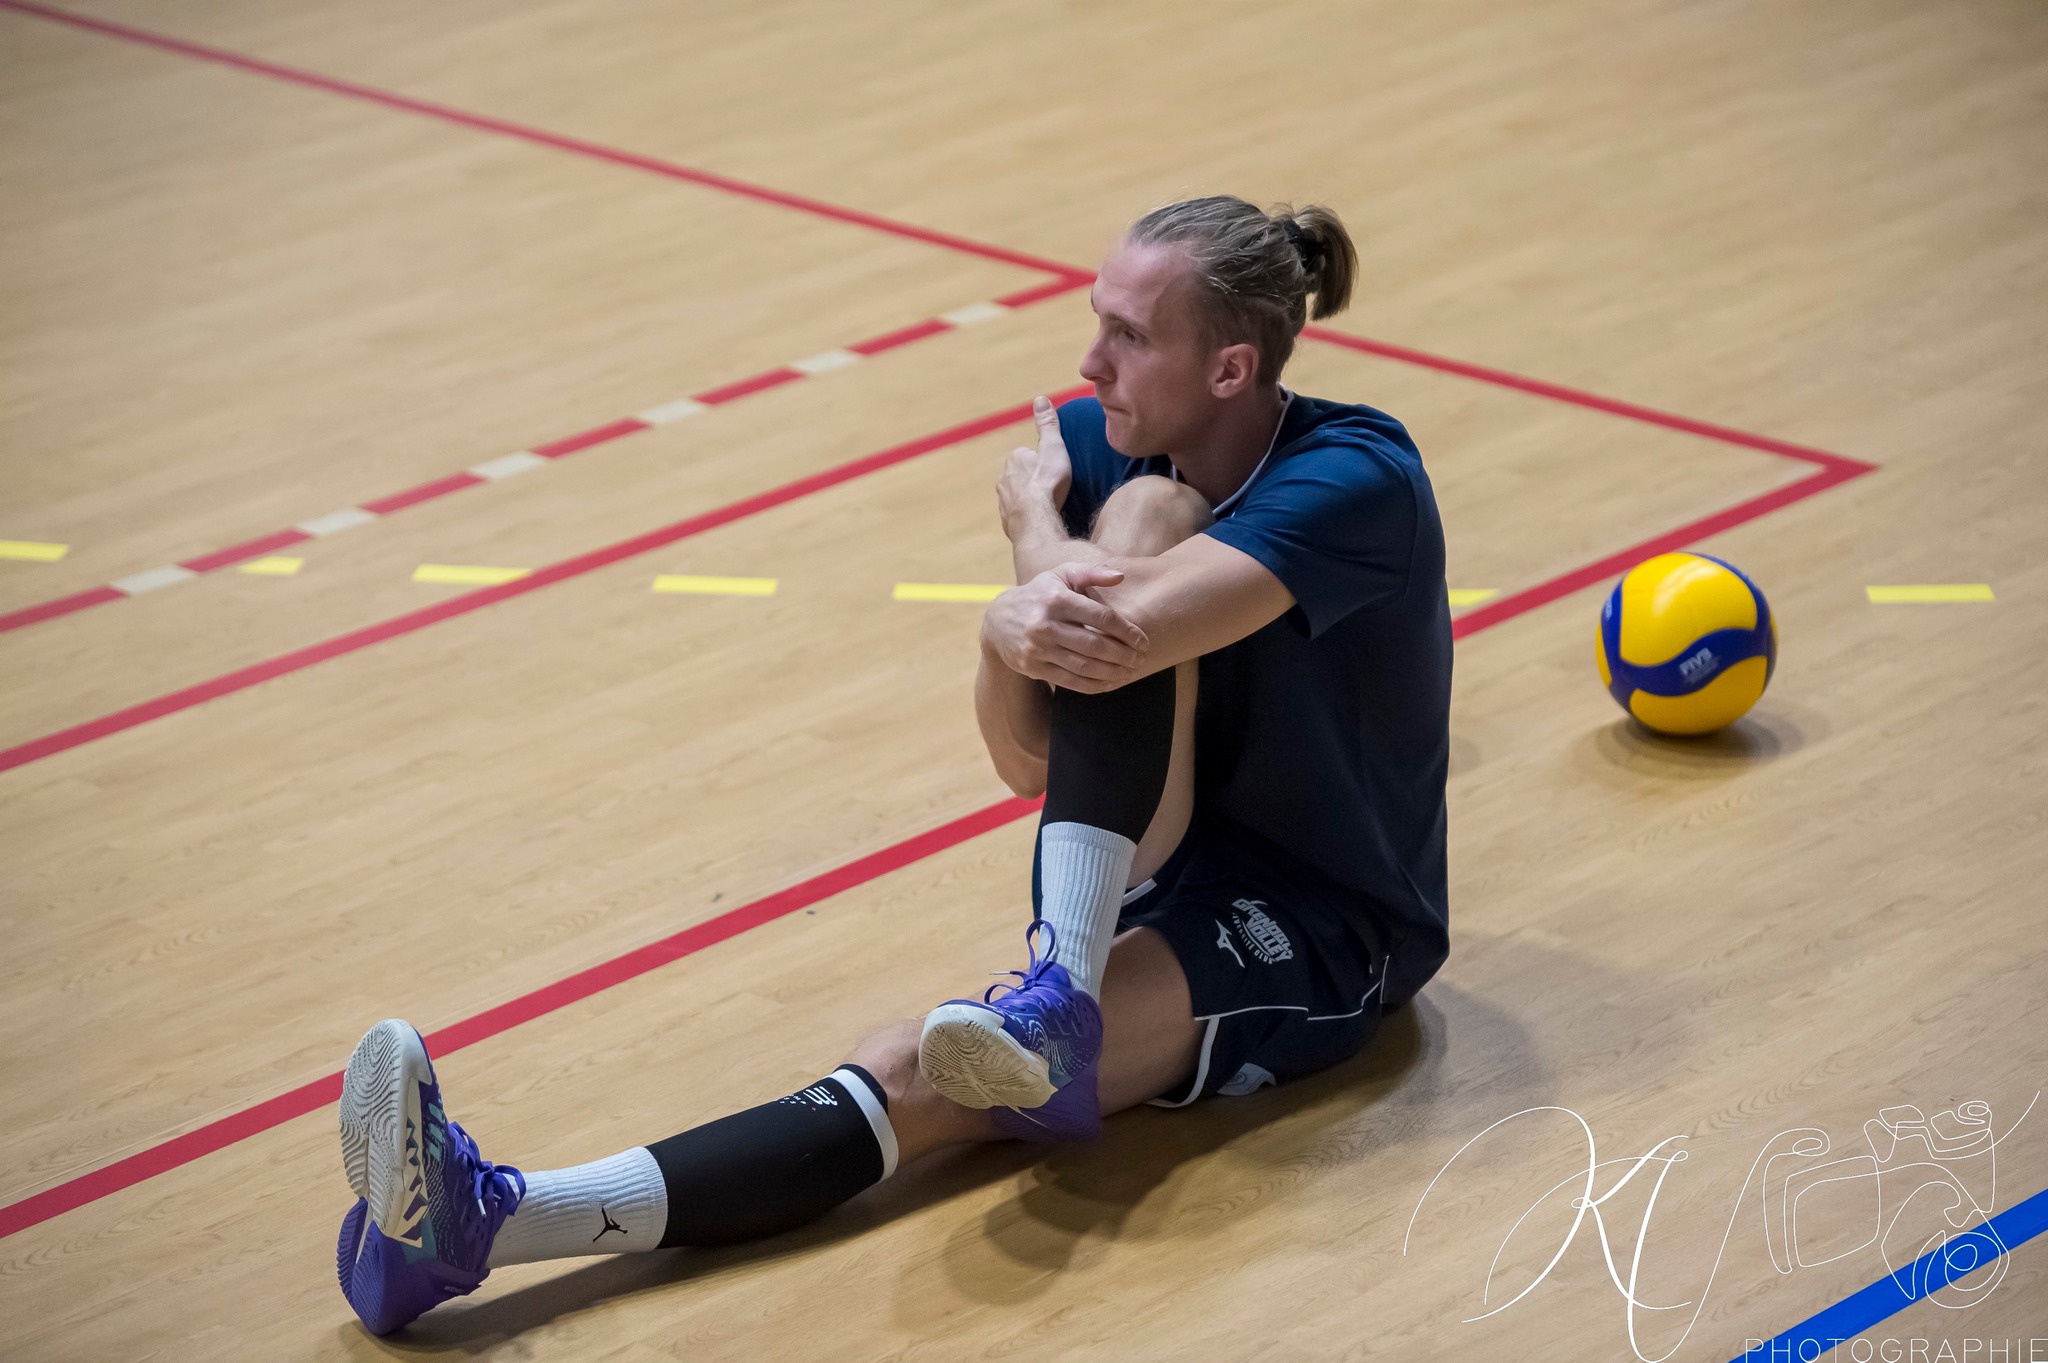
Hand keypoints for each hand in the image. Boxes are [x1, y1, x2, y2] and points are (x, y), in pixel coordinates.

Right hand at [982, 562, 1149, 692]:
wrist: (998, 620)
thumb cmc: (1040, 594)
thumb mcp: (1061, 575)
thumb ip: (1092, 573)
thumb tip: (1120, 577)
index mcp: (1057, 599)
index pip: (1101, 618)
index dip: (1127, 631)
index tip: (1143, 641)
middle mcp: (1045, 624)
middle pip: (1094, 645)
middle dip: (1123, 655)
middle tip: (1140, 660)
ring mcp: (1037, 648)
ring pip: (1083, 666)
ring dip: (1112, 672)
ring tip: (1130, 672)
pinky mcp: (1032, 667)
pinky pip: (1069, 680)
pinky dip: (1092, 685)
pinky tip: (1109, 683)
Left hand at [996, 395, 1072, 539]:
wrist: (1035, 518)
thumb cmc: (1047, 481)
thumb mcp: (1053, 446)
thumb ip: (1047, 424)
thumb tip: (1040, 399)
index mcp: (1014, 459)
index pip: (1029, 455)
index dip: (1043, 461)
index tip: (1055, 469)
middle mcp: (1004, 479)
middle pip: (1022, 475)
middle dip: (1034, 479)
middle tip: (1054, 487)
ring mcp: (1003, 501)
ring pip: (1018, 496)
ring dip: (1030, 498)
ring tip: (1049, 505)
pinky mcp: (1007, 521)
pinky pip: (1018, 515)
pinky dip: (1027, 515)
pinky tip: (1040, 518)